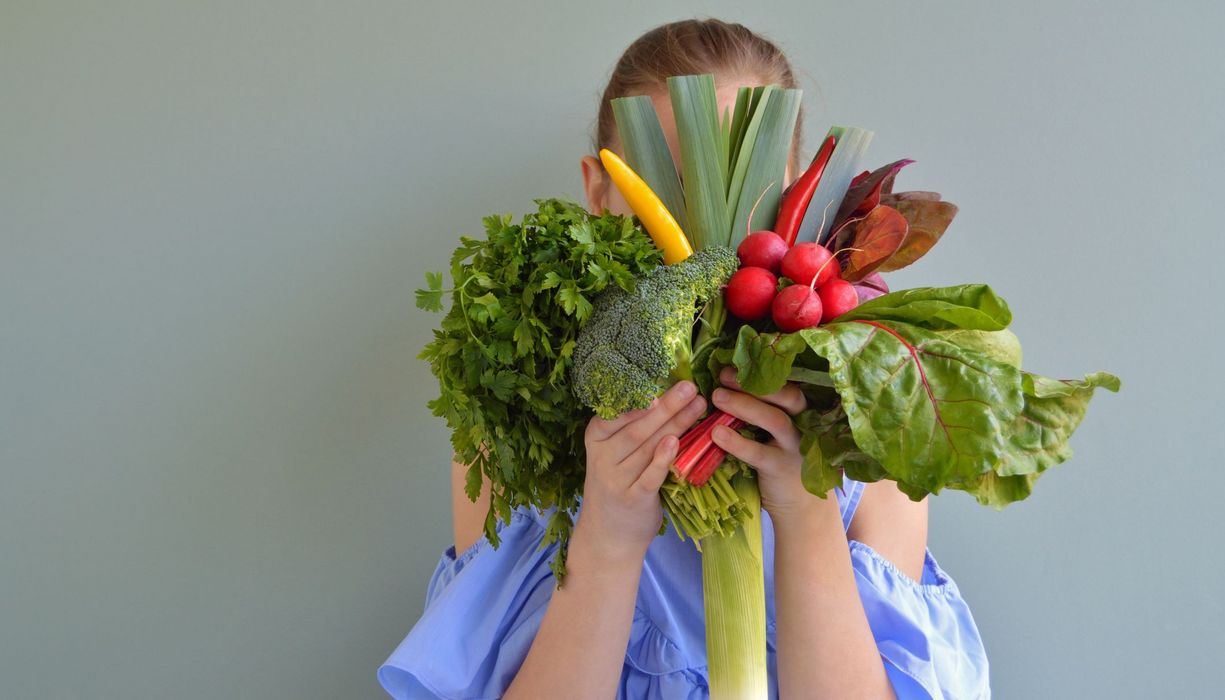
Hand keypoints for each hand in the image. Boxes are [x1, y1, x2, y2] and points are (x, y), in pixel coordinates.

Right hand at [577, 381, 706, 559]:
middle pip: (638, 427)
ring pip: (649, 447)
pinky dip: (663, 459)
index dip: (639, 398)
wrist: (608, 535)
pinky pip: (650, 476)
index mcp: (596, 439)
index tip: (660, 381)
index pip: (616, 413)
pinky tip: (676, 442)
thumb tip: (665, 393)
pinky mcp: (633, 499)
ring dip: (676, 424)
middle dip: (667, 405)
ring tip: (697, 406)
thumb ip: (632, 428)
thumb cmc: (618, 484)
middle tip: (689, 387)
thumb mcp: (614, 454)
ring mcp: (616, 480)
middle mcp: (602, 458)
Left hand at [709, 366, 833, 522]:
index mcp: (800, 411)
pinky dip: (737, 442)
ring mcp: (795, 447)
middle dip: (754, 384)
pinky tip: (717, 434)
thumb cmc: (779, 458)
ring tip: (716, 398)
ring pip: (775, 420)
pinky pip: (759, 453)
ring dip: (744, 406)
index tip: (732, 365)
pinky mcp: (781, 469)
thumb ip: (760, 409)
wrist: (798, 504)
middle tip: (723, 377)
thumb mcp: (775, 432)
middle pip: (787, 396)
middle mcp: (804, 425)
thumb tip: (725, 383)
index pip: (787, 383)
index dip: (761, 372)